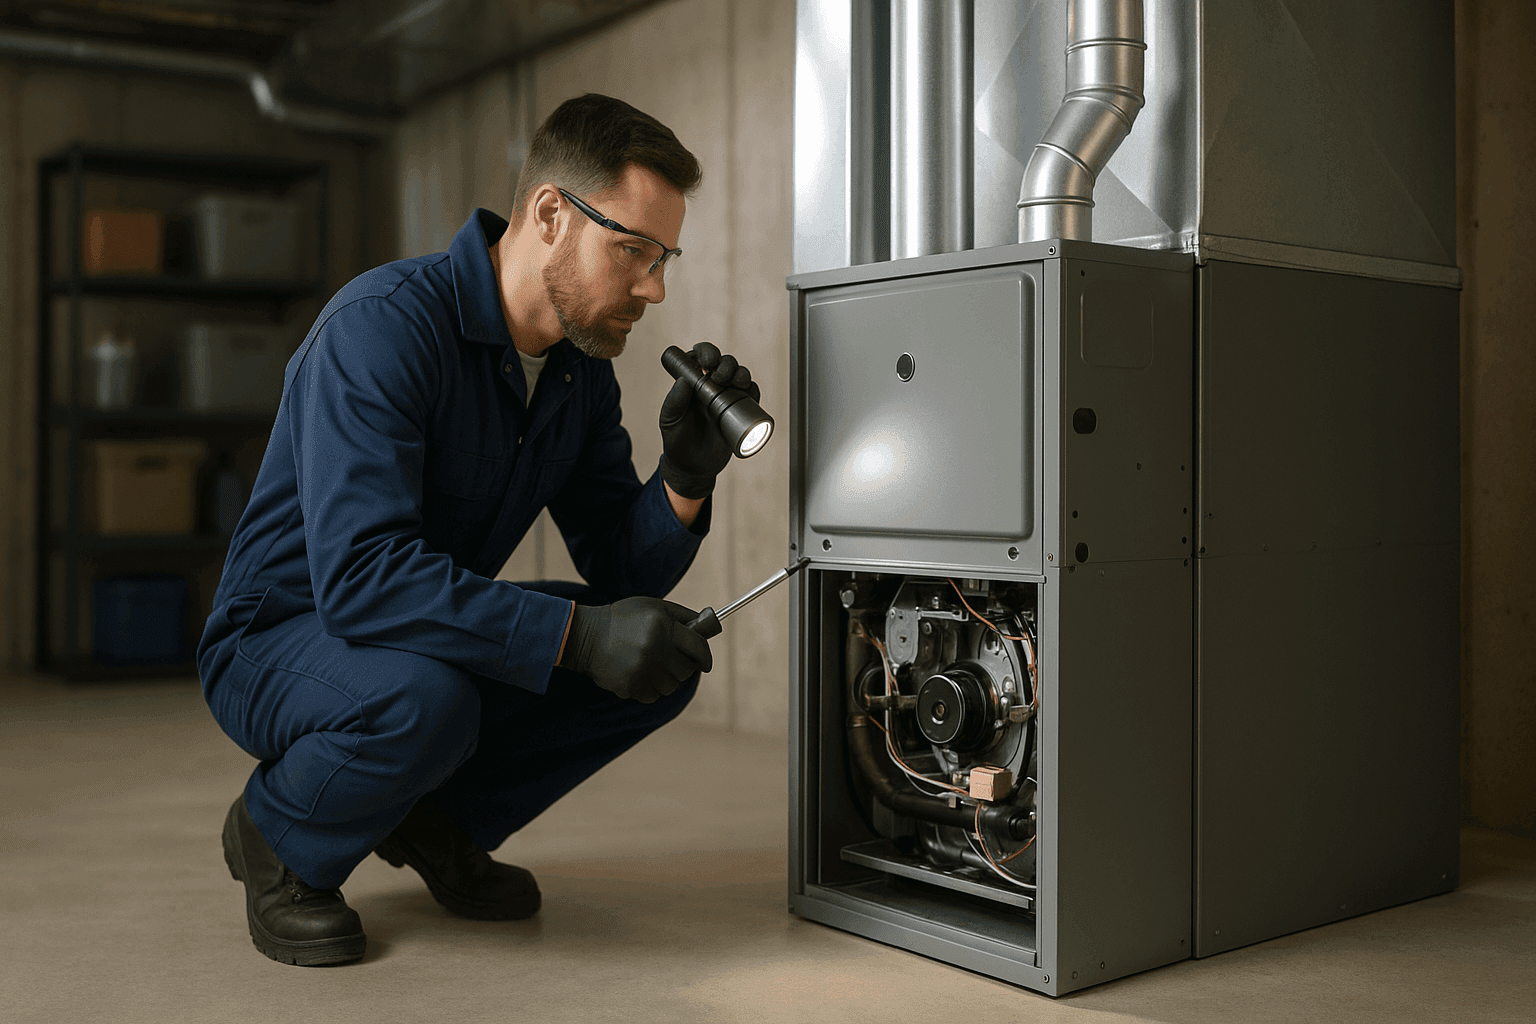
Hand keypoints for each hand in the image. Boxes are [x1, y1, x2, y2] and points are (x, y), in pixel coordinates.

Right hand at [562, 597, 712, 702]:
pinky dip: (650, 689)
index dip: (706, 657)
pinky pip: (654, 695)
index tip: (705, 662)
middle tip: (672, 661)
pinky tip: (639, 674)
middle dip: (683, 667)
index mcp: (662, 625)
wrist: (585, 635)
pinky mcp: (630, 685)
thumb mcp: (654, 607)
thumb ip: (683, 616)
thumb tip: (712, 626)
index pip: (699, 647)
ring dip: (667, 679)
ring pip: (672, 686)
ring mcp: (642, 668)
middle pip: (687, 670)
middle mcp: (654, 647)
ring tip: (652, 667)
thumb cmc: (624, 619)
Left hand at [659, 342, 760, 498]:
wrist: (694, 467)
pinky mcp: (742, 410)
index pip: (701, 357)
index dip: (706, 352)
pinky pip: (752, 394)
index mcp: (693, 381)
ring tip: (735, 383)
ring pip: (740, 375)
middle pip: (724, 362)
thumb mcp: (670, 420)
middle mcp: (711, 385)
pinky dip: (753, 389)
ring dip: (741, 373)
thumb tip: (684, 380)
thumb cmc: (677, 441)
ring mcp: (728, 397)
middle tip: (720, 377)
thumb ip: (674, 402)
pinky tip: (748, 393)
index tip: (707, 363)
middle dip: (726, 363)